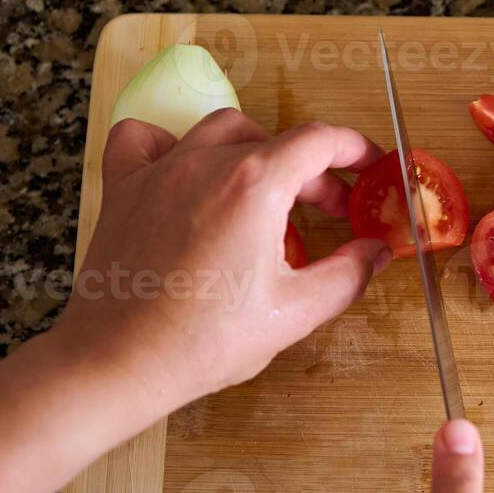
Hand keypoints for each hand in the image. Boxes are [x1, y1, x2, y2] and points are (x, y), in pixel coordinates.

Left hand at [52, 109, 390, 411]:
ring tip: (269, 188)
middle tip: (330, 210)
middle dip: (314, 170)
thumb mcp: (293, 312)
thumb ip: (346, 275)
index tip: (369, 167)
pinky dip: (171, 142)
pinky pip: (144, 138)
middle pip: (277, 141)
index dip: (354, 149)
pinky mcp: (124, 188)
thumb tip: (375, 252)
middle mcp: (207, 163)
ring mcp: (160, 171)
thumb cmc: (202, 341)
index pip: (320, 141)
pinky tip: (185, 167)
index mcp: (255, 186)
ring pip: (220, 130)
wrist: (118, 362)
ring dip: (256, 149)